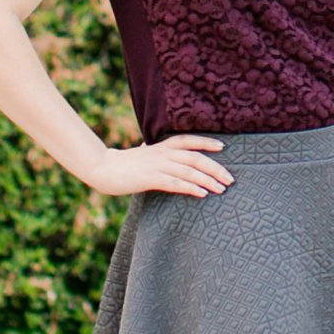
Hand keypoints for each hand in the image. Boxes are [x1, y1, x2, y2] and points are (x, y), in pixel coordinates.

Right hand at [99, 133, 234, 199]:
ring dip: (208, 180)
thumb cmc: (124, 164)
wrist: (103, 168)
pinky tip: (202, 193)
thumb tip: (167, 155)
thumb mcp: (144, 154)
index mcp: (161, 146)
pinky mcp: (150, 179)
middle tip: (230, 179)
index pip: (189, 140)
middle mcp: (163, 153)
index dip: (206, 142)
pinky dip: (191, 188)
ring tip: (222, 188)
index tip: (223, 147)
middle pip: (195, 158)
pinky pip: (175, 183)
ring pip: (189, 171)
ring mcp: (157, 165)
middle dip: (216, 168)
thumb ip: (158, 154)